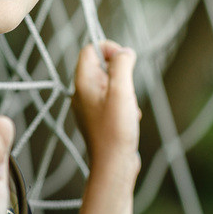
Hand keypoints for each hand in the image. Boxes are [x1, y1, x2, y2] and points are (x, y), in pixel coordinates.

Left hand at [72, 41, 140, 171]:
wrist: (113, 165)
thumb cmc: (115, 129)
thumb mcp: (122, 91)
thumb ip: (121, 65)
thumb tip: (124, 51)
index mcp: (82, 83)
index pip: (89, 50)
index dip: (108, 48)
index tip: (126, 57)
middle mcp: (82, 93)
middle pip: (102, 68)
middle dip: (121, 75)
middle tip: (128, 91)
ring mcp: (90, 107)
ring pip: (111, 86)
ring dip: (126, 93)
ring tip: (129, 109)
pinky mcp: (99, 119)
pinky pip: (113, 102)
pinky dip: (125, 106)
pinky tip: (130, 120)